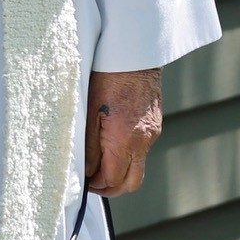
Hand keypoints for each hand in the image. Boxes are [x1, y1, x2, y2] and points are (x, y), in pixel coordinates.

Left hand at [84, 68, 161, 196]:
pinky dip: (128, 156)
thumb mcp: (90, 110)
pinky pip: (142, 150)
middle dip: (111, 188)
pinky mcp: (155, 123)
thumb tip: (87, 171)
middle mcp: (143, 140)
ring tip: (99, 163)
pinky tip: (112, 143)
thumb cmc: (107, 76)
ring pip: (138, 167)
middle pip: (130, 183)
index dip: (96, 185)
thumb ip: (89, 145)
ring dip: (120, 172)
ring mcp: (152, 133)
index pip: (112, 179)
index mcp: (124, 139)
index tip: (83, 182)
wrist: (134, 52)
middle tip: (93, 182)